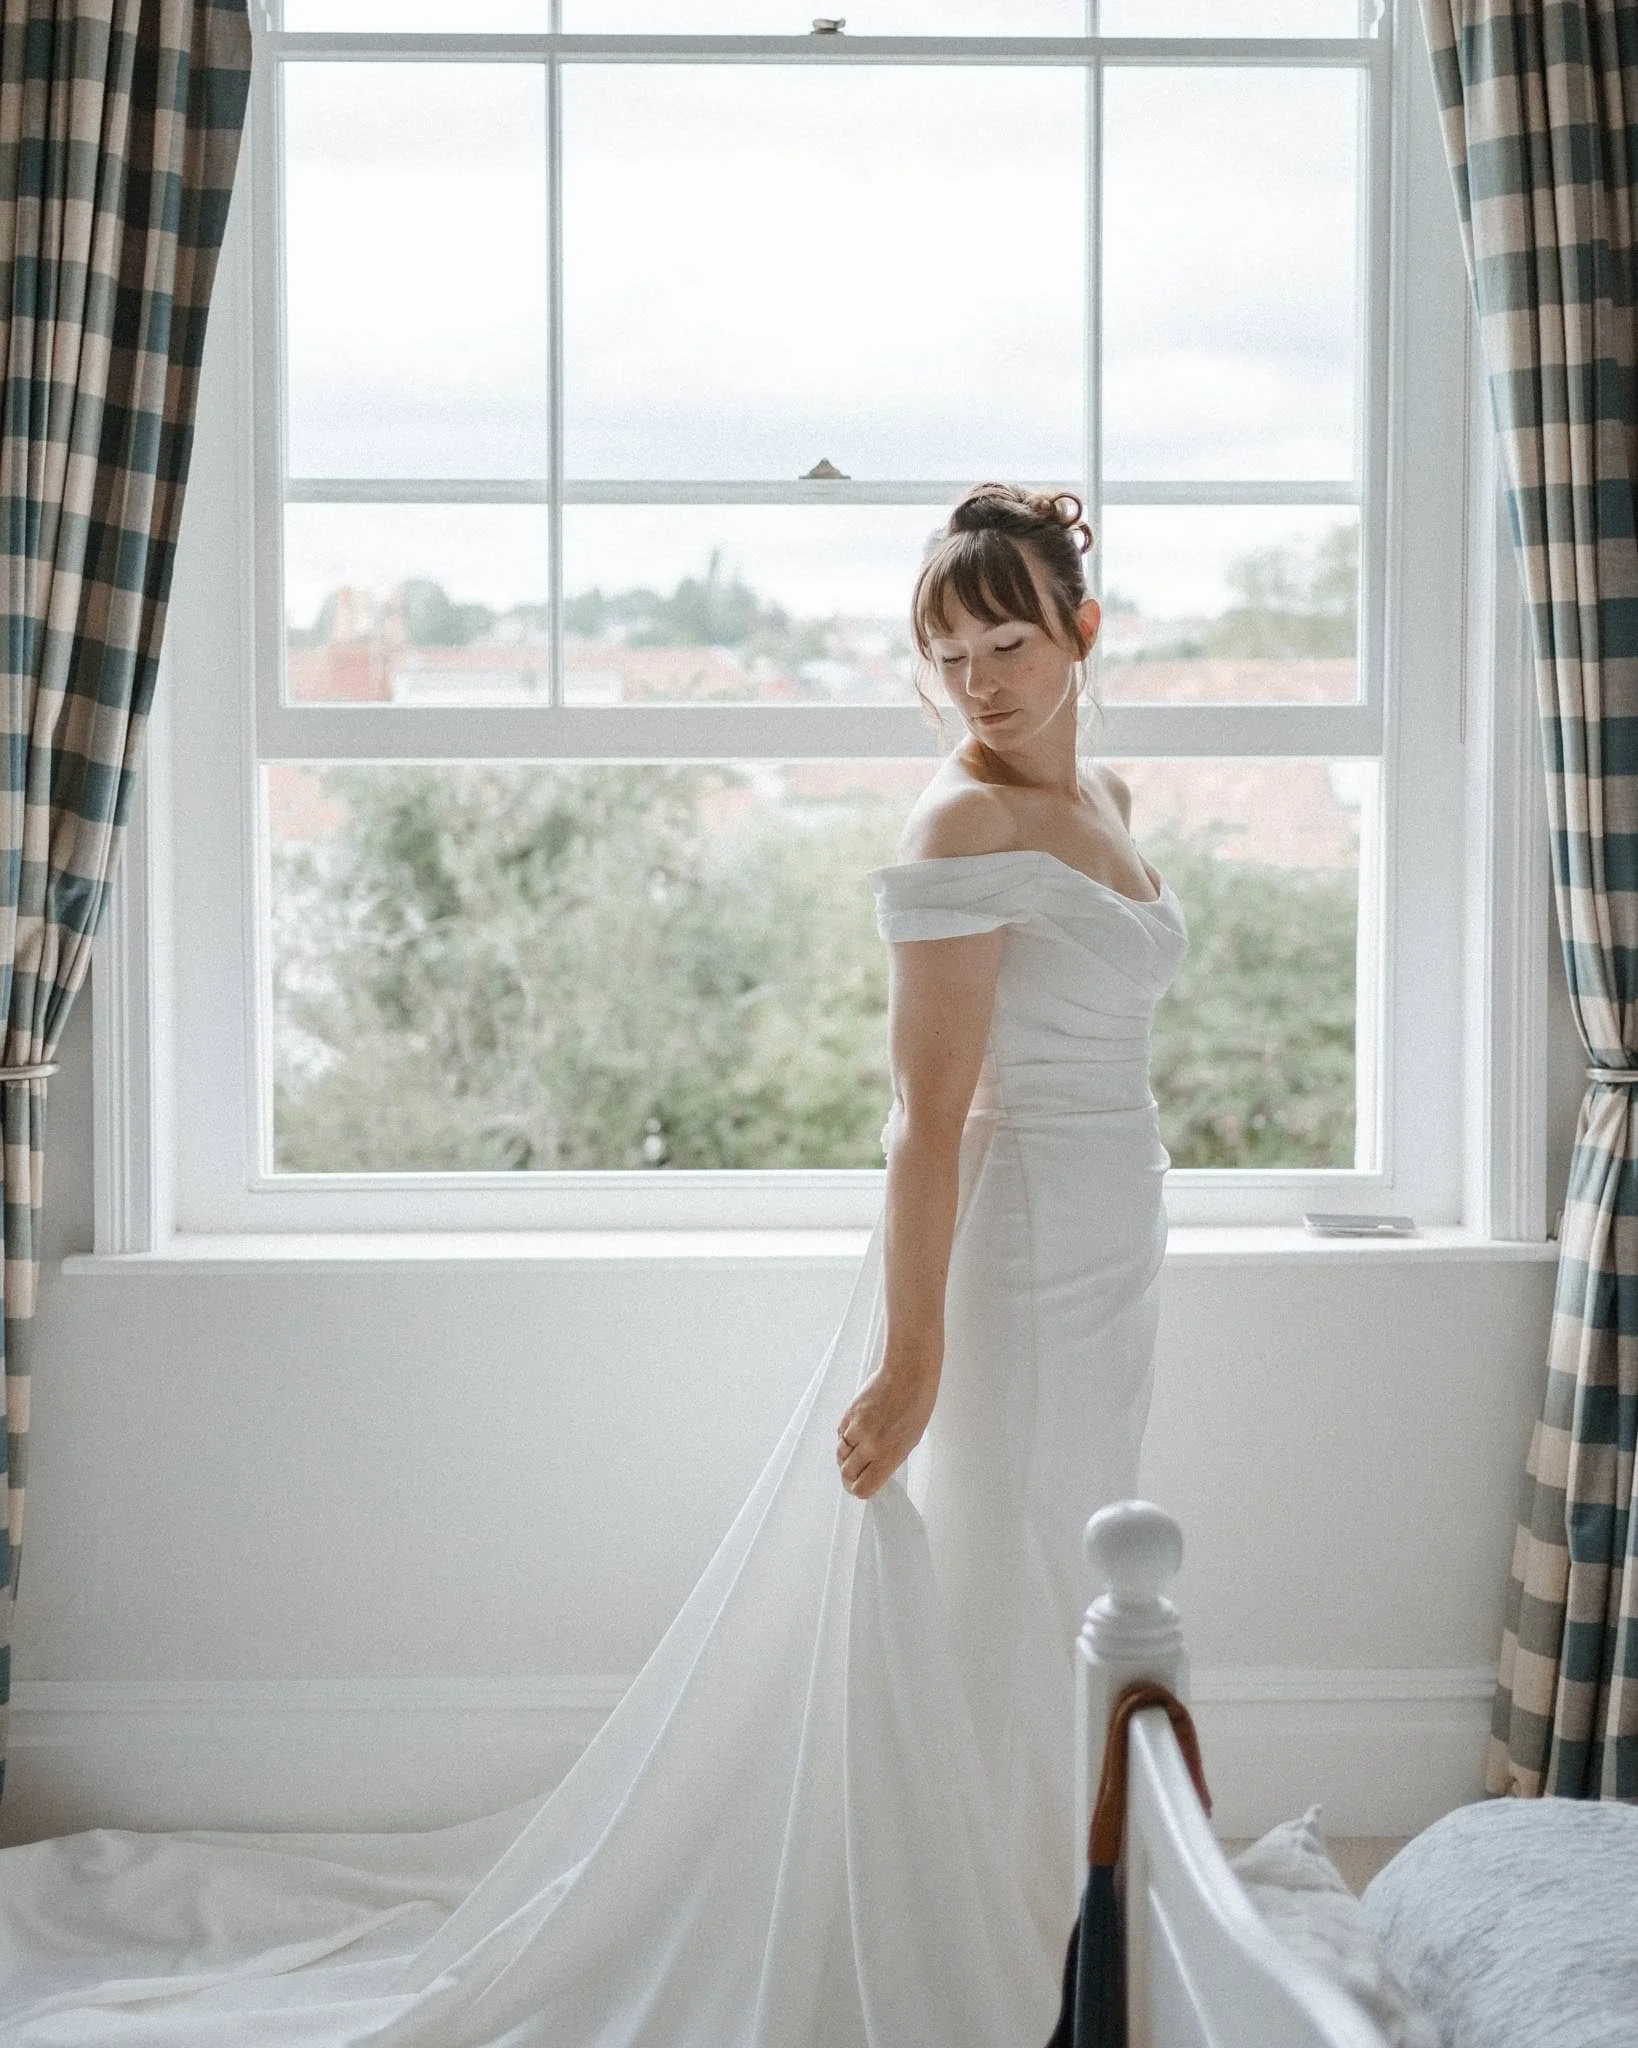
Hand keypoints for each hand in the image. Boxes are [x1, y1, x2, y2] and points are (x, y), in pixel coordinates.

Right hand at [835, 1356, 939, 1500]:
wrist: (908, 1375)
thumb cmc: (916, 1406)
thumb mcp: (910, 1441)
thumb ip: (888, 1459)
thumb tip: (872, 1471)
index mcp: (889, 1455)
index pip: (863, 1487)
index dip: (859, 1489)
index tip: (860, 1486)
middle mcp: (870, 1445)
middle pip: (846, 1472)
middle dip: (850, 1474)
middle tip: (856, 1470)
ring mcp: (857, 1429)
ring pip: (840, 1453)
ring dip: (846, 1454)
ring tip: (858, 1447)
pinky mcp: (849, 1414)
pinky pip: (840, 1434)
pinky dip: (845, 1436)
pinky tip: (857, 1429)